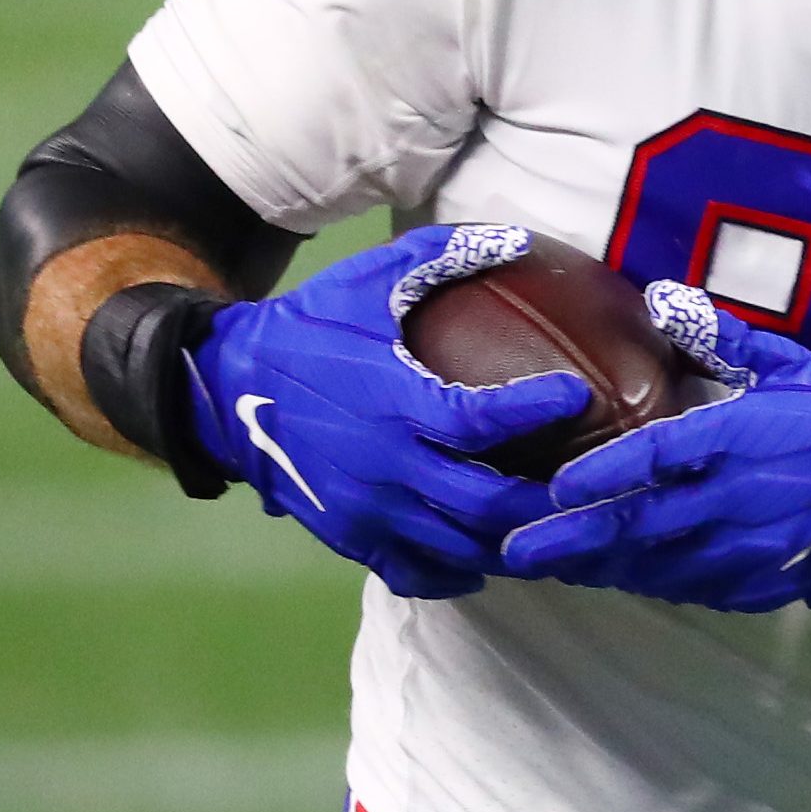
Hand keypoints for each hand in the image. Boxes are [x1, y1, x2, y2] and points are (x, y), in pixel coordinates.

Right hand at [188, 225, 591, 598]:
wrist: (227, 391)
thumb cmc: (307, 330)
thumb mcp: (367, 282)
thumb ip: (439, 258)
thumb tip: (515, 238)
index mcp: (396, 403)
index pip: (485, 420)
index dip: (540, 410)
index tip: (579, 395)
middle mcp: (388, 467)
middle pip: (489, 506)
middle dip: (546, 500)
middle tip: (583, 480)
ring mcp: (370, 511)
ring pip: (462, 548)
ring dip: (513, 540)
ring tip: (552, 522)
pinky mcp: (352, 538)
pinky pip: (419, 574)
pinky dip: (458, 570)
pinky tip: (484, 553)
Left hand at [501, 286, 810, 612]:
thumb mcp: (788, 365)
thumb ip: (721, 336)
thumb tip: (659, 295)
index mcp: (742, 439)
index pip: (663, 457)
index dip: (607, 473)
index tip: (557, 484)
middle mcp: (735, 501)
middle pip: (643, 524)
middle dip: (575, 538)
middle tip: (515, 546)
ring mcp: (741, 553)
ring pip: (652, 565)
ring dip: (593, 564)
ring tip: (538, 560)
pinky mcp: (747, 587)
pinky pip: (680, 586)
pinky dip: (636, 579)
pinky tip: (598, 572)